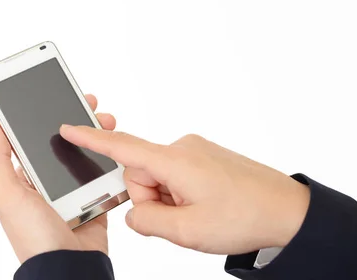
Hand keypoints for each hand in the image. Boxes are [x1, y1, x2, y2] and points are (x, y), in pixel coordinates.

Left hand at [0, 94, 115, 262]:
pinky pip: (104, 175)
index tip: (57, 97)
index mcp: (24, 180)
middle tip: (89, 104)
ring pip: (86, 155)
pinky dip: (111, 161)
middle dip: (77, 121)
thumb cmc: (34, 237)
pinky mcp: (93, 200)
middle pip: (64, 143)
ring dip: (97, 137)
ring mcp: (71, 192)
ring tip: (106, 122)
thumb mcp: (7, 196)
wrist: (69, 267)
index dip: (44, 117)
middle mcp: (48, 184)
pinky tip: (116, 147)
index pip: (33, 139)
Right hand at [59, 126, 309, 255]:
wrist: (288, 210)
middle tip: (182, 220)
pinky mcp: (206, 156)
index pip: (123, 146)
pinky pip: (178, 175)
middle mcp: (183, 147)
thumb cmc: (246, 216)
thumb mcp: (187, 231)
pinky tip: (205, 206)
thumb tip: (134, 212)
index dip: (92, 138)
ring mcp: (197, 150)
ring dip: (170, 200)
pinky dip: (182, 194)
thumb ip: (147, 221)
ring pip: (161, 177)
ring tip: (199, 215)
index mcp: (175, 160)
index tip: (68, 126)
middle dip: (152, 200)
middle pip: (142, 174)